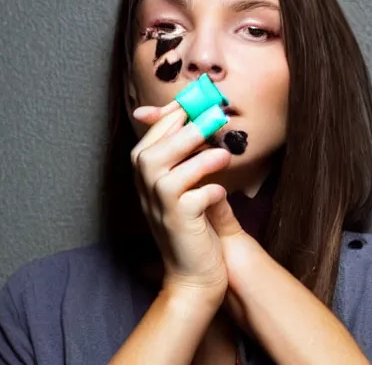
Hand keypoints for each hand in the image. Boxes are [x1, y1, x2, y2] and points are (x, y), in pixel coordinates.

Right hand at [131, 101, 232, 301]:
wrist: (194, 272)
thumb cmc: (193, 220)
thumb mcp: (185, 180)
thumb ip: (186, 150)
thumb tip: (197, 113)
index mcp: (146, 170)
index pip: (156, 132)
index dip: (178, 113)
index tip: (202, 99)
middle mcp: (146, 187)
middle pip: (158, 149)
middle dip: (188, 130)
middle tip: (216, 117)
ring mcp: (159, 207)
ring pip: (172, 172)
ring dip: (202, 160)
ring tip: (225, 155)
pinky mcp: (178, 224)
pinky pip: (194, 199)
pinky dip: (210, 192)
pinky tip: (220, 192)